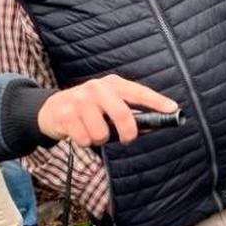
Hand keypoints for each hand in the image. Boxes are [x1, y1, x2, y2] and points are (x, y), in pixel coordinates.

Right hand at [37, 74, 177, 146]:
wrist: (51, 109)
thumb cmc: (88, 109)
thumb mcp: (109, 105)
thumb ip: (130, 113)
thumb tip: (153, 126)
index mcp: (113, 84)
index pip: (139, 92)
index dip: (157, 101)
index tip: (173, 109)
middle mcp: (97, 88)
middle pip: (123, 114)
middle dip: (128, 133)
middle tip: (127, 139)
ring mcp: (80, 100)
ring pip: (101, 133)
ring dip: (100, 140)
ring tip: (93, 132)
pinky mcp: (66, 114)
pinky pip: (85, 139)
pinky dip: (85, 142)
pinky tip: (80, 133)